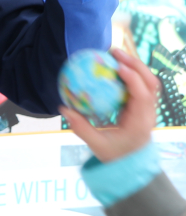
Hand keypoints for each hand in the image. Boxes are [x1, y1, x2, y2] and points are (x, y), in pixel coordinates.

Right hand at [59, 48, 159, 162]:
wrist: (130, 163)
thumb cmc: (114, 154)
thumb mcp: (96, 144)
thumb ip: (81, 127)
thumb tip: (64, 108)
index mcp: (140, 122)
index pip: (143, 96)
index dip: (133, 78)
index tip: (117, 66)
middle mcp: (149, 113)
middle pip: (151, 83)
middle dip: (135, 64)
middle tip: (114, 52)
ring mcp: (148, 108)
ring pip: (149, 81)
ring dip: (134, 65)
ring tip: (114, 53)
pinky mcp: (143, 105)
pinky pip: (140, 84)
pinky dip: (131, 72)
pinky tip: (114, 65)